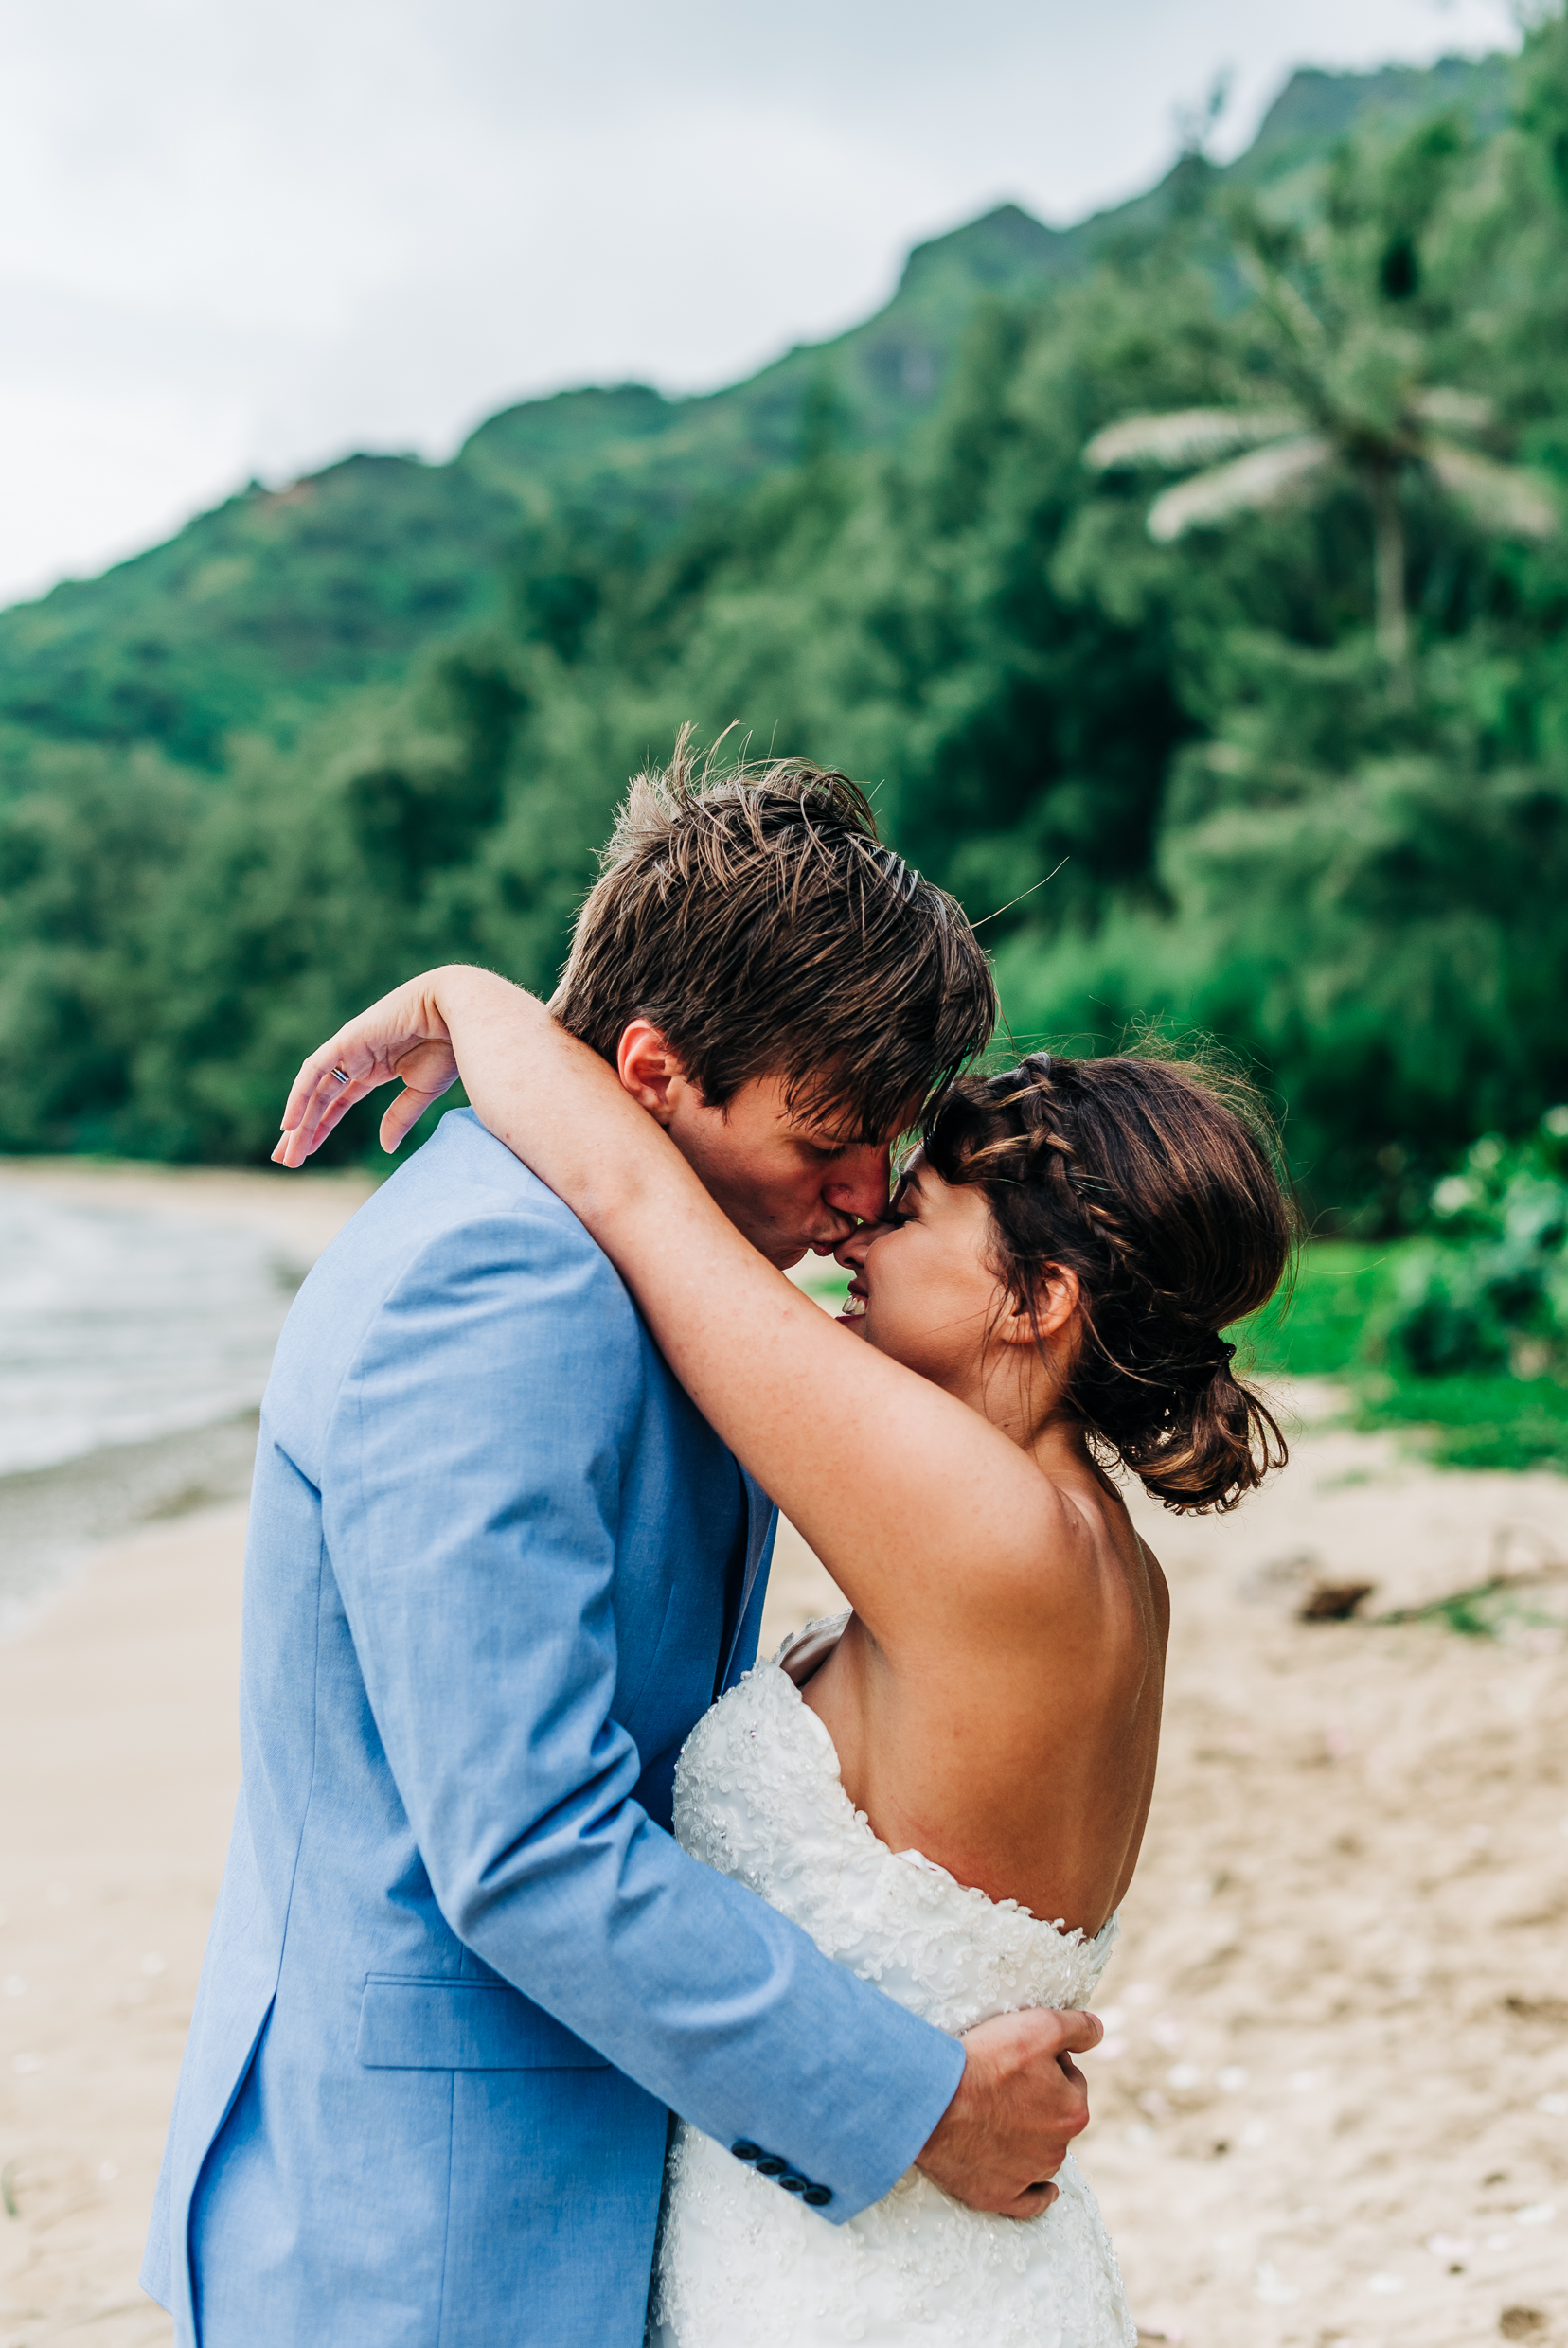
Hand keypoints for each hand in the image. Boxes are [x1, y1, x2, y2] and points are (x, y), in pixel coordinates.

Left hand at [272, 970, 461, 1167]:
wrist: (459, 1012)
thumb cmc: (449, 1045)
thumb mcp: (423, 1090)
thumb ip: (401, 1117)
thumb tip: (386, 1147)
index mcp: (375, 1069)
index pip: (338, 1102)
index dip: (321, 1127)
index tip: (306, 1155)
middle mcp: (357, 1060)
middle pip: (320, 1099)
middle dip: (303, 1130)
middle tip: (287, 1161)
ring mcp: (350, 1049)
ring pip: (314, 1089)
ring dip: (298, 1120)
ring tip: (286, 1153)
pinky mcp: (347, 1040)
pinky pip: (315, 1070)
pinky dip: (299, 1094)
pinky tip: (290, 1123)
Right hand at [915, 2008, 1099, 2218]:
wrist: (934, 2102)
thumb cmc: (986, 2061)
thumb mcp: (1038, 2027)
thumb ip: (1077, 2027)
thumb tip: (1098, 2030)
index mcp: (1073, 2111)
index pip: (1070, 2078)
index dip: (1048, 2062)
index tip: (1021, 2056)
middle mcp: (1057, 2150)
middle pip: (1056, 2115)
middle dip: (1040, 2100)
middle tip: (1006, 2082)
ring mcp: (1028, 2177)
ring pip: (1043, 2154)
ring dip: (1031, 2138)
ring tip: (1000, 2116)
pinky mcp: (999, 2196)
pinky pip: (1029, 2203)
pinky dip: (1037, 2196)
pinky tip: (1045, 2192)